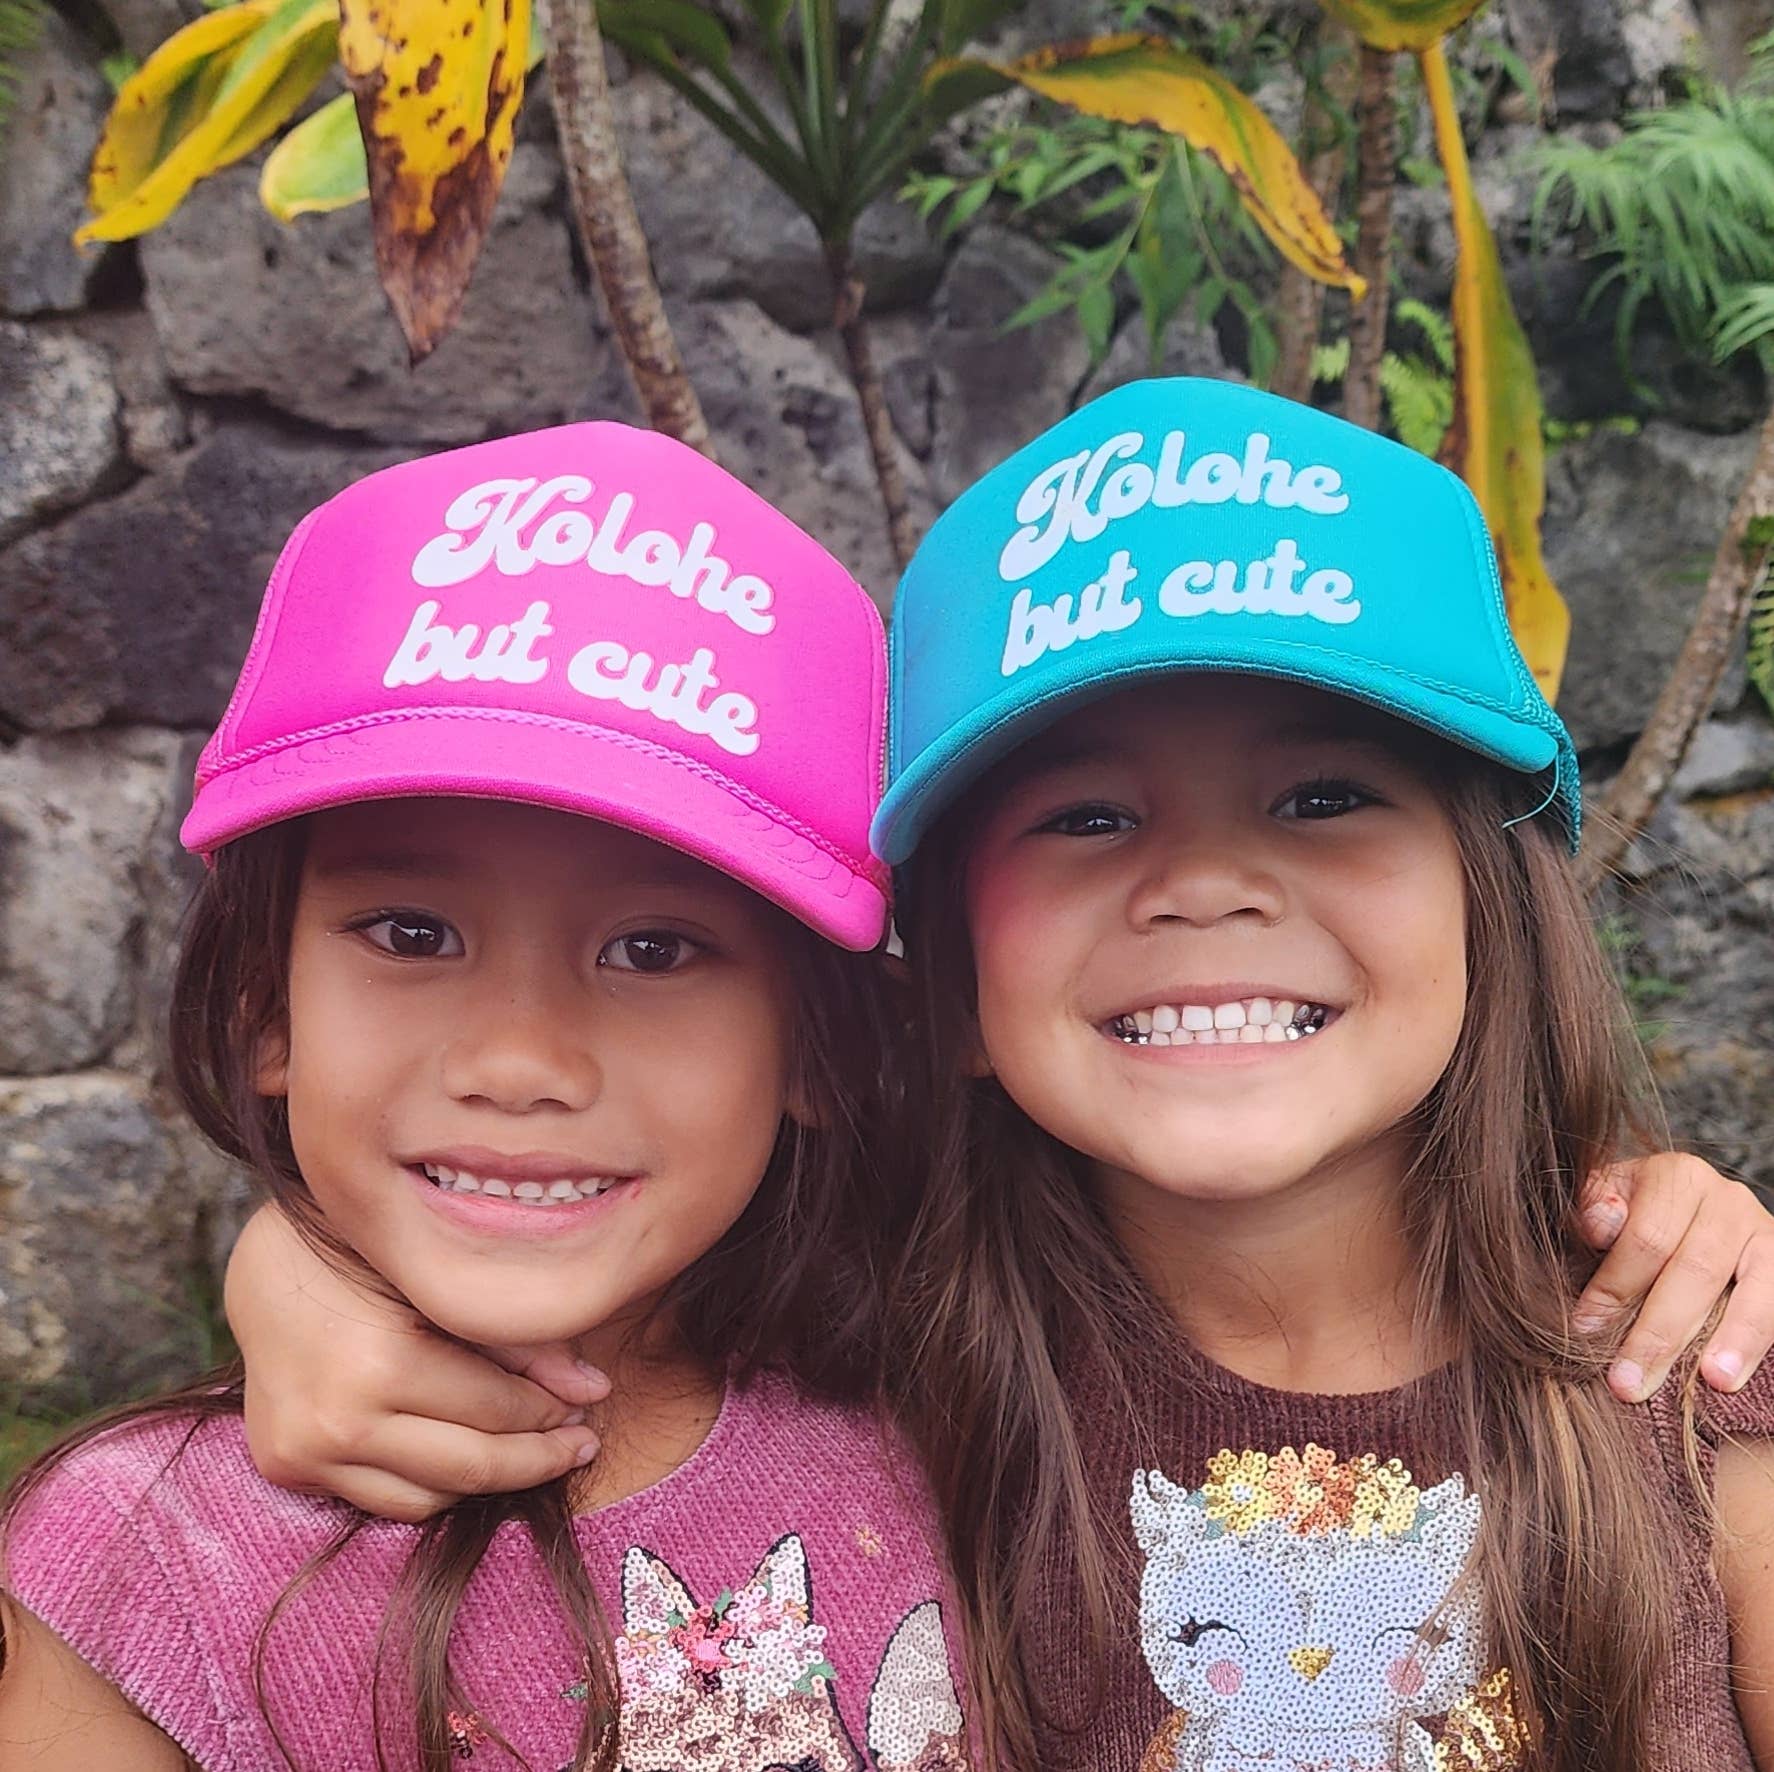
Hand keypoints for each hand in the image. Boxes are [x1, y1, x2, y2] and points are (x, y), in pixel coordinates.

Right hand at [224, 1207, 606, 1520]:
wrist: (266, 1265)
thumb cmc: (369, 1256)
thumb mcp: (445, 1284)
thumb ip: (519, 1341)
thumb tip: (594, 1392)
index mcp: (382, 1364)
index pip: (496, 1410)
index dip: (552, 1412)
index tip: (591, 1405)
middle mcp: (337, 1421)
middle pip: (469, 1467)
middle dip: (538, 1459)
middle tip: (584, 1444)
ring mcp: (304, 1453)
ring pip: (428, 1499)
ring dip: (489, 1481)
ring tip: (534, 1451)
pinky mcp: (286, 1468)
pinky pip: (383, 1499)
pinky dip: (434, 1486)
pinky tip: (470, 1457)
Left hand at [1574, 1154, 1773, 1401]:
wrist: (1685, 1212)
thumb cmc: (1632, 1215)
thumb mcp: (1605, 1203)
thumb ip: (1592, 1211)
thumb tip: (1601, 1223)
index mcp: (1676, 1177)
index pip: (1646, 1239)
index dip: (1614, 1287)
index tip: (1585, 1329)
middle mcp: (1726, 1199)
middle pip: (1694, 1270)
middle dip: (1658, 1333)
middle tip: (1628, 1383)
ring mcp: (1764, 1232)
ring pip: (1752, 1291)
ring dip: (1729, 1341)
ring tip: (1711, 1382)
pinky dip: (1758, 1342)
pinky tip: (1736, 1375)